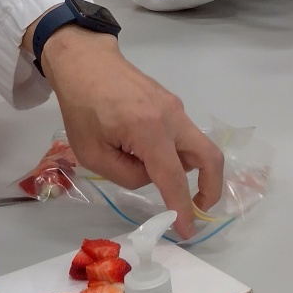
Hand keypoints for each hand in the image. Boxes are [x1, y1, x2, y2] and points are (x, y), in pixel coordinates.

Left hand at [37, 27, 221, 237]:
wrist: (85, 62)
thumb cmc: (81, 108)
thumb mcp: (92, 153)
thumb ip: (126, 174)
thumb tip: (150, 177)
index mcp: (149, 131)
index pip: (174, 178)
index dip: (184, 208)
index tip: (187, 231)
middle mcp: (172, 118)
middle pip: (210, 157)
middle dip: (212, 187)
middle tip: (199, 207)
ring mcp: (176, 108)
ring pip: (196, 146)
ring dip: (186, 168)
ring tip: (152, 172)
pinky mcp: (172, 103)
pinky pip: (182, 134)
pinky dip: (175, 151)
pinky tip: (146, 151)